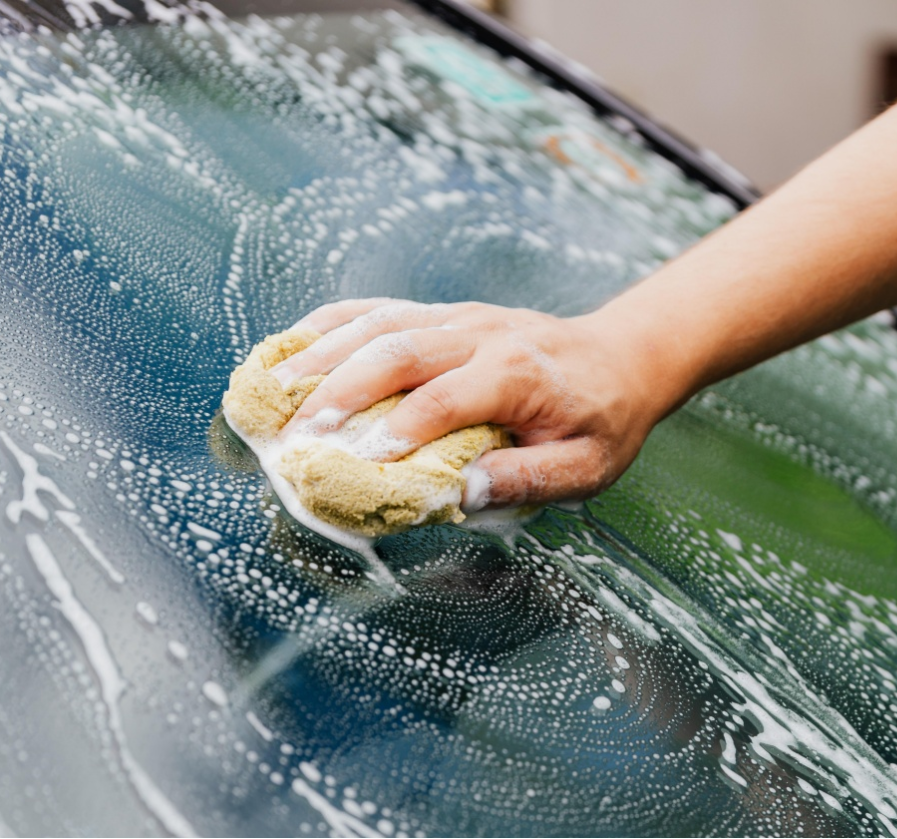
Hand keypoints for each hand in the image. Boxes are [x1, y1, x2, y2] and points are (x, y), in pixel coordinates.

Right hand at [269, 298, 680, 509]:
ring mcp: (460, 317)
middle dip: (340, 391)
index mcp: (518, 374)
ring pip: (380, 323)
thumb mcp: (587, 466)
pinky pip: (381, 309)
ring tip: (275, 388)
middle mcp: (481, 334)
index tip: (355, 465)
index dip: (397, 430)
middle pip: (398, 350)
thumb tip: (461, 492)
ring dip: (323, 354)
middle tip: (297, 433)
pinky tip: (295, 345)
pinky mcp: (445, 314)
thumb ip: (528, 478)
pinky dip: (334, 324)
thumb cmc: (601, 419)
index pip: (446, 398)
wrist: (621, 357)